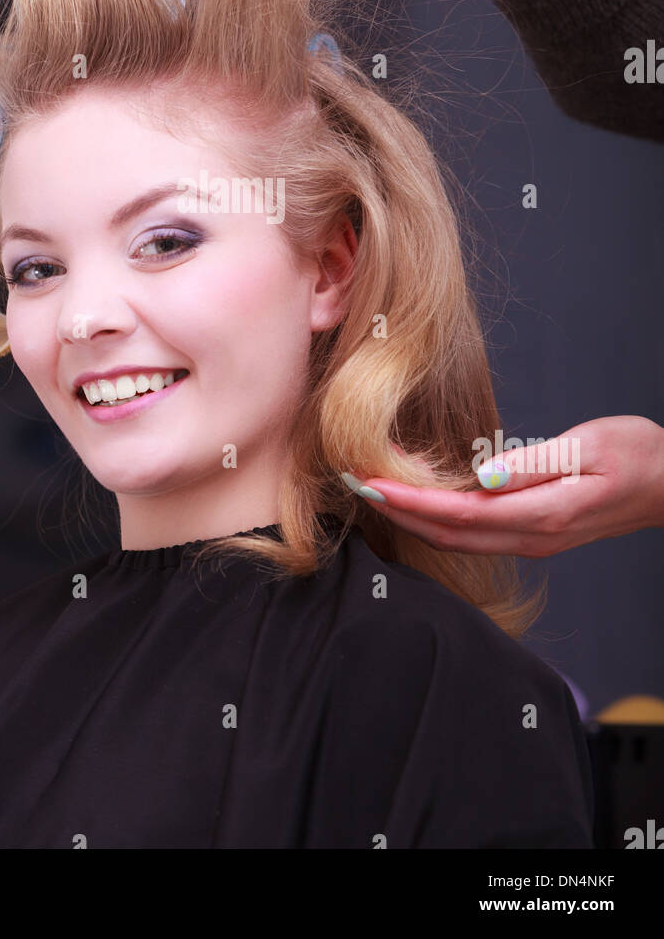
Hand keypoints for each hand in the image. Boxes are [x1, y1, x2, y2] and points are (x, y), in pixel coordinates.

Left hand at [349, 417, 663, 556]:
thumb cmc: (638, 456)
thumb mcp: (591, 448)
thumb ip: (537, 463)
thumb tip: (486, 477)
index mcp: (542, 514)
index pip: (458, 515)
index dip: (408, 502)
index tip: (369, 483)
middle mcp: (531, 536)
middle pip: (447, 534)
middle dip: (396, 512)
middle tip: (353, 483)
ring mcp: (532, 539)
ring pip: (457, 538)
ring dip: (412, 517)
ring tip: (375, 488)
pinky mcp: (534, 532)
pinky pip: (474, 533)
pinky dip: (438, 519)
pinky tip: (420, 499)